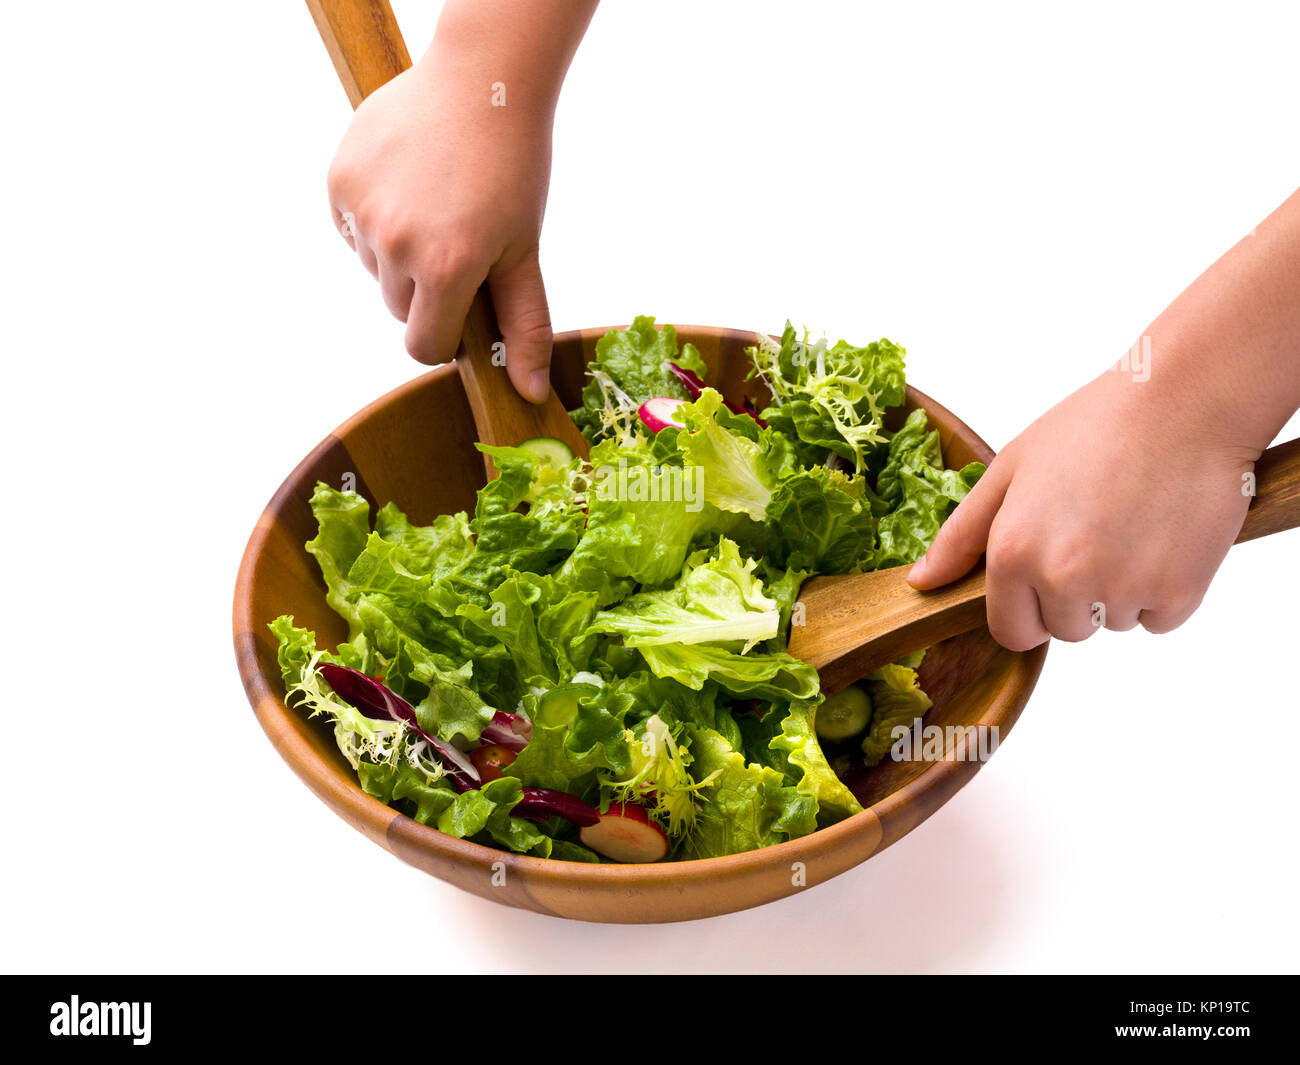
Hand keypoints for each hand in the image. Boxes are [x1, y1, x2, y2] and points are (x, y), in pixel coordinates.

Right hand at [327, 53, 555, 401]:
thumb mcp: (524, 251)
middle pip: (400, 309)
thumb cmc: (513, 168)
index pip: (425, 347)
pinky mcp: (338, 182)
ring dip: (401, 254)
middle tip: (460, 239)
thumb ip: (524, 327)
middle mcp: (396, 243)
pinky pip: (352, 231)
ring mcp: (362, 211)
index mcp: (447, 267)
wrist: (482, 82)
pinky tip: (408, 187)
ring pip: (376, 270)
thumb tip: (528, 395)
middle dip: (429, 290)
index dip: (447, 336)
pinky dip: (375, 220)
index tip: (464, 307)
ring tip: (437, 205)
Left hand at [908, 364, 1258, 648]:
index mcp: (1015, 554)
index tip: (1042, 577)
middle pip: (1064, 630)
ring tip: (1130, 523)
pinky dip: (1166, 589)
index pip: (1011, 632)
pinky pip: (1161, 617)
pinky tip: (1164, 534)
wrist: (1184, 400)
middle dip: (1073, 597)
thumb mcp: (1009, 470)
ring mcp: (1123, 591)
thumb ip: (960, 535)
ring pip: (1112, 622)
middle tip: (1093, 532)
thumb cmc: (1094, 426)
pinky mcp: (1179, 593)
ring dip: (1120, 590)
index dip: (1026, 609)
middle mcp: (1064, 580)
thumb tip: (921, 584)